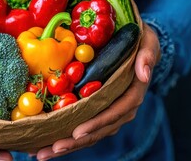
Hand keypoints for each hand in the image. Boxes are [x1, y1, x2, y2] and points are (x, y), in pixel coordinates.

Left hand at [35, 23, 160, 159]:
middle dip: (76, 141)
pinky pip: (82, 126)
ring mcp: (109, 112)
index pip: (116, 112)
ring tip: (42, 153)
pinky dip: (64, 136)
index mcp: (133, 93)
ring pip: (89, 133)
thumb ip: (147, 56)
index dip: (98, 123)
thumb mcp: (147, 41)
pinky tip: (44, 144)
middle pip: (99, 129)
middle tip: (53, 149)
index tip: (78, 132)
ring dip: (67, 145)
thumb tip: (144, 73)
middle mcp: (122, 108)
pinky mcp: (97, 111)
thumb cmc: (139, 40)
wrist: (136, 43)